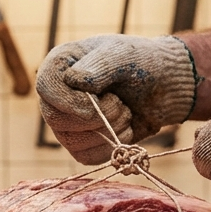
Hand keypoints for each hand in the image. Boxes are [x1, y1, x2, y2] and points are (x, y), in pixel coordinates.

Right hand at [37, 34, 198, 163]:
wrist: (163, 86)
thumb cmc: (141, 63)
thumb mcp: (124, 55)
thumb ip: (100, 64)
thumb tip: (74, 80)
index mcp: (60, 66)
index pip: (46, 88)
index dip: (73, 100)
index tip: (104, 98)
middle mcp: (57, 95)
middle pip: (57, 119)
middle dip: (98, 117)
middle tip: (121, 104)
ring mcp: (66, 123)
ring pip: (72, 142)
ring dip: (108, 131)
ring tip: (125, 113)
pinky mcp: (81, 144)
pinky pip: (85, 157)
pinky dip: (110, 148)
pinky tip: (124, 129)